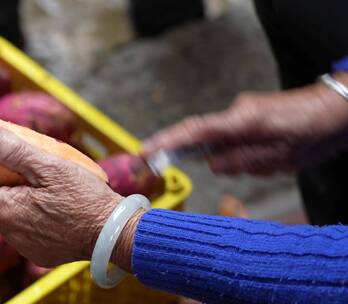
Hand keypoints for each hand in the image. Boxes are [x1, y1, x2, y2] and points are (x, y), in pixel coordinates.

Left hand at [0, 126, 138, 269]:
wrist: (114, 235)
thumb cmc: (85, 198)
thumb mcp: (51, 167)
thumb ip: (15, 151)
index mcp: (6, 210)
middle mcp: (9, 232)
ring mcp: (23, 245)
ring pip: (0, 215)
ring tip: (14, 173)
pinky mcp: (38, 251)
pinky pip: (18, 228)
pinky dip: (18, 210)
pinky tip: (35, 198)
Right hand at [143, 73, 347, 175]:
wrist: (338, 107)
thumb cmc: (313, 129)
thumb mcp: (280, 156)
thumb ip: (241, 160)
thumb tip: (213, 163)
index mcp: (241, 121)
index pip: (194, 131)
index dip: (167, 141)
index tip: (145, 151)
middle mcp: (237, 114)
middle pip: (210, 143)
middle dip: (226, 160)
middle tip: (258, 163)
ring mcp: (243, 115)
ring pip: (227, 147)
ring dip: (244, 160)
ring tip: (276, 158)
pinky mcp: (250, 119)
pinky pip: (238, 142)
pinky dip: (250, 155)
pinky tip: (274, 154)